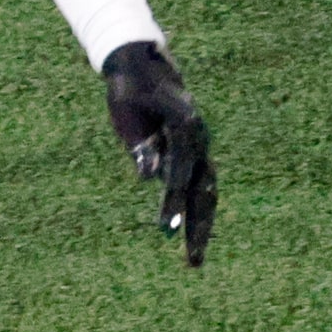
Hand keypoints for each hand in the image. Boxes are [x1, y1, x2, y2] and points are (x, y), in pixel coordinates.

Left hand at [102, 40, 215, 265]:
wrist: (143, 68)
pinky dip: (192, 213)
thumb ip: (139, 143)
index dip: (173, 201)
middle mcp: (198, 142)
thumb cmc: (129, 89)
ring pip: (205, 196)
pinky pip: (195, 190)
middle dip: (196, 227)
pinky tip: (188, 240)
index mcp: (184, 127)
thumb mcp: (126, 111)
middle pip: (203, 192)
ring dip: (199, 227)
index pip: (180, 172)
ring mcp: (198, 151)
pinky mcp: (191, 157)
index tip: (165, 229)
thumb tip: (147, 176)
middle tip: (190, 262)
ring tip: (192, 261)